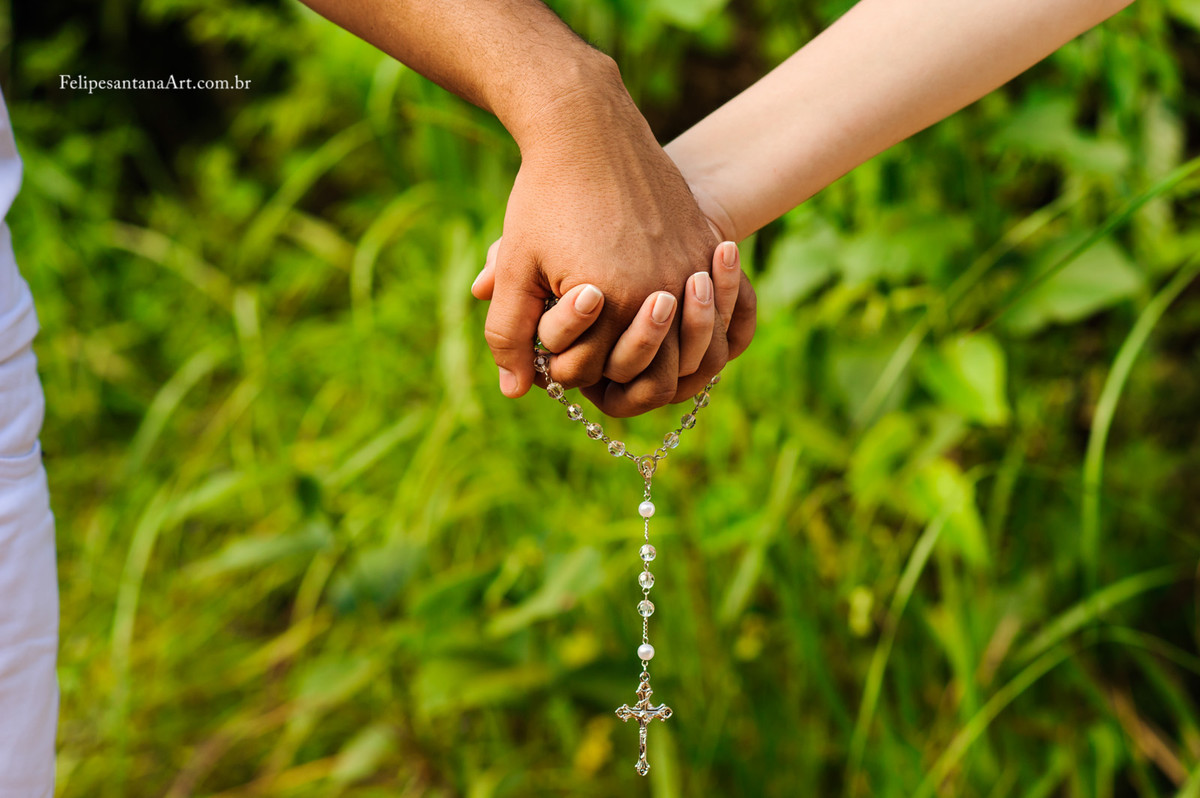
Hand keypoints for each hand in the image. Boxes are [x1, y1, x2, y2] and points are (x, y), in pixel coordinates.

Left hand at [480, 60, 754, 416]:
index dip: (568, 371)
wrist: (588, 127)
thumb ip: (508, 332)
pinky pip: (725, 316)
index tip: (553, 347)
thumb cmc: (545, 198)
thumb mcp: (516, 266)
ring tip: (629, 344)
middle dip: (618, 374)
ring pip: (695, 355)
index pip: (596, 374)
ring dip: (665, 361)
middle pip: (652, 376)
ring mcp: (691, 268)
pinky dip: (705, 332)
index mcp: (609, 301)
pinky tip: (674, 324)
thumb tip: (514, 392)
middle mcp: (660, 290)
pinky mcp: (708, 248)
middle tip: (592, 350)